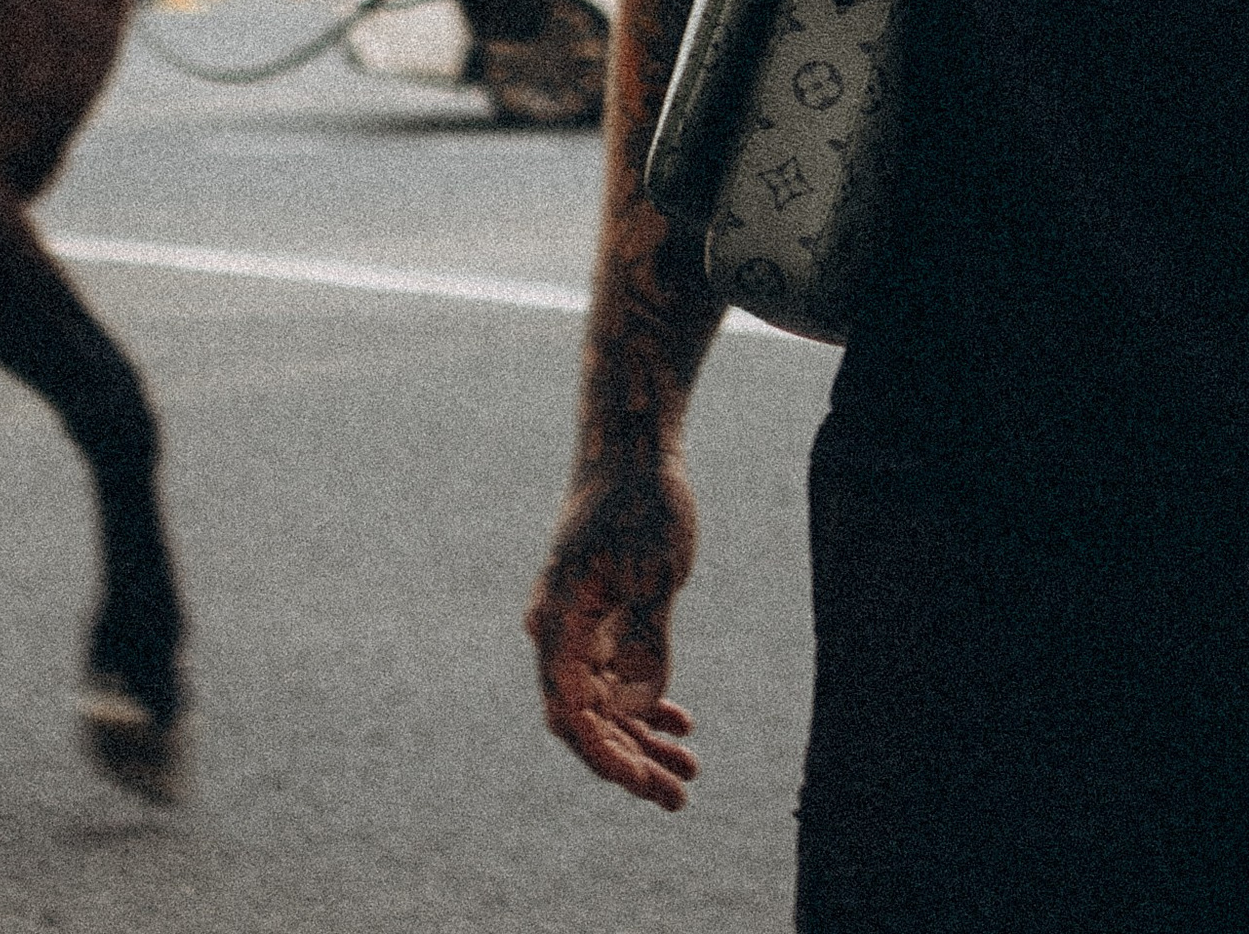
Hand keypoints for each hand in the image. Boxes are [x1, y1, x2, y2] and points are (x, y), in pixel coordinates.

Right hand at [527, 459, 701, 810]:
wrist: (633, 450)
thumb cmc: (643, 502)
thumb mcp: (655, 570)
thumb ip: (648, 639)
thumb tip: (642, 708)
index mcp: (558, 622)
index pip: (573, 714)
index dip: (606, 756)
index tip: (644, 786)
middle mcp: (559, 633)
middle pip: (589, 720)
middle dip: (632, 763)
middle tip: (680, 799)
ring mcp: (577, 629)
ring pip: (605, 704)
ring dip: (643, 740)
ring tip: (689, 772)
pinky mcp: (599, 620)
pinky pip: (616, 678)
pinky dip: (646, 703)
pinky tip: (682, 722)